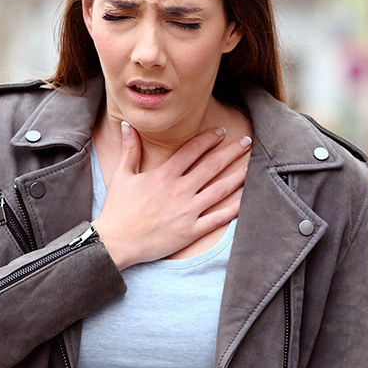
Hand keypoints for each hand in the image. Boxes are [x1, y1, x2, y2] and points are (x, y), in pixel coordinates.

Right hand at [93, 122, 250, 269]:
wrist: (116, 242)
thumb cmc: (117, 209)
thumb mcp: (121, 175)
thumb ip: (129, 149)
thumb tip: (127, 125)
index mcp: (164, 175)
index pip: (192, 150)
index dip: (209, 139)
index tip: (222, 132)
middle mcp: (179, 190)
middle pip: (212, 166)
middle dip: (232, 152)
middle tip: (246, 141)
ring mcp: (187, 211)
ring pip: (220, 190)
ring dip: (238, 175)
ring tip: (252, 165)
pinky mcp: (191, 231)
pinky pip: (218, 218)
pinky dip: (235, 208)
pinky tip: (247, 199)